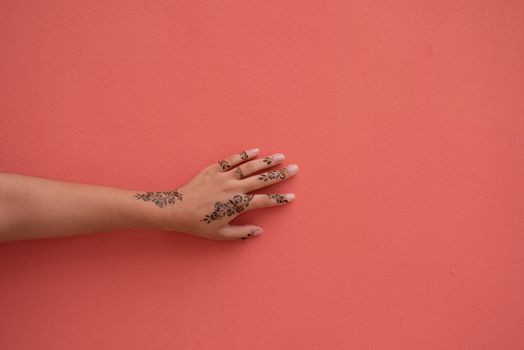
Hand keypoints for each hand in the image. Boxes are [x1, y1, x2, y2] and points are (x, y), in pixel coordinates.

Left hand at [135, 148, 297, 239]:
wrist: (176, 209)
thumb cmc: (198, 224)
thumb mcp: (220, 234)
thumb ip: (242, 233)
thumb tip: (259, 231)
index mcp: (237, 204)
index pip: (264, 201)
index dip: (279, 199)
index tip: (291, 196)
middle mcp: (234, 188)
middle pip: (262, 180)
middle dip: (280, 174)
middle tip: (295, 168)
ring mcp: (224, 177)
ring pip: (250, 167)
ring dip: (267, 161)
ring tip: (280, 156)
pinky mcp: (214, 169)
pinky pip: (232, 160)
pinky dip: (244, 155)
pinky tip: (255, 151)